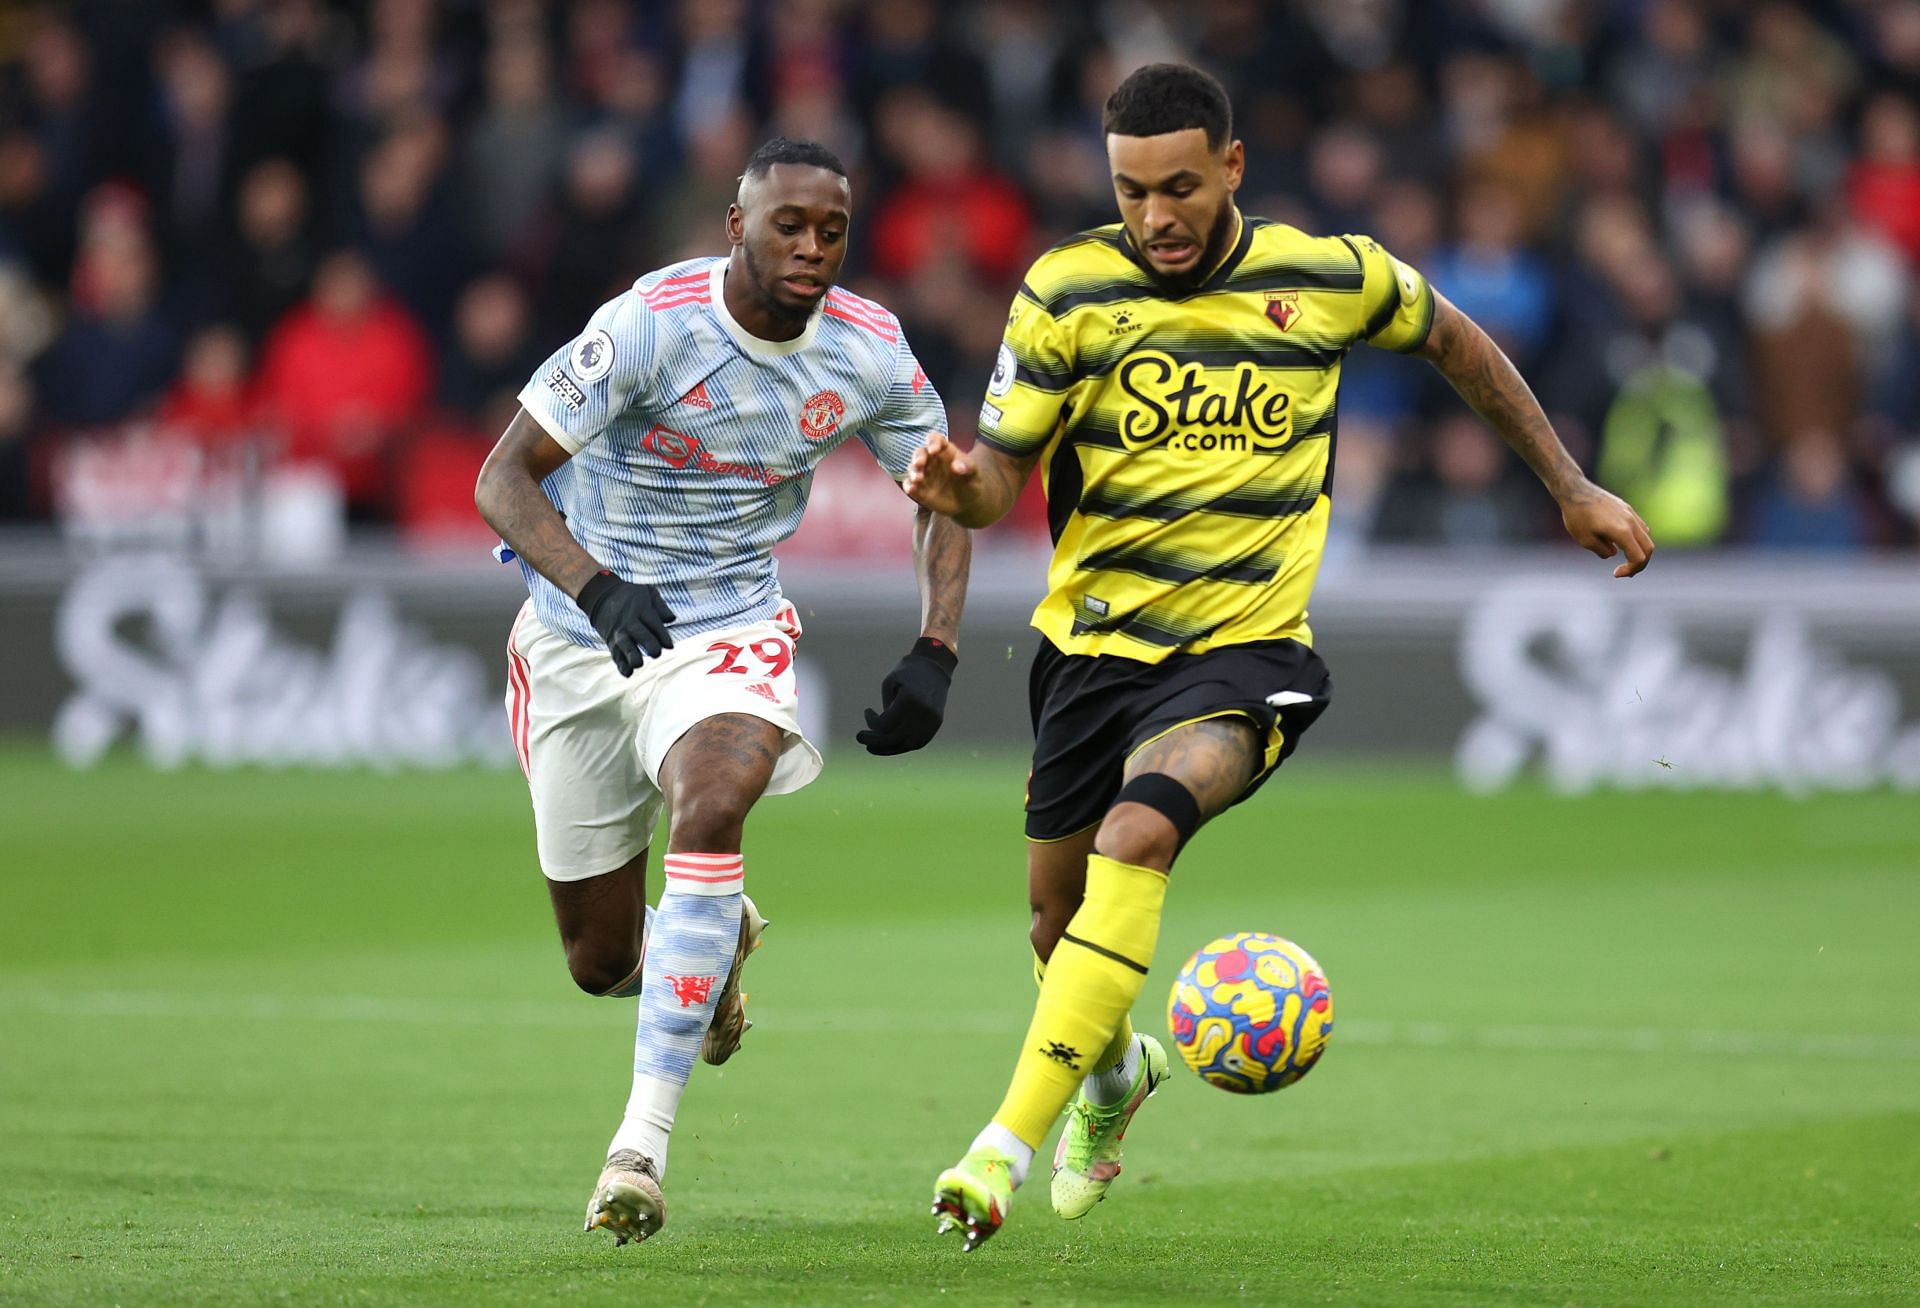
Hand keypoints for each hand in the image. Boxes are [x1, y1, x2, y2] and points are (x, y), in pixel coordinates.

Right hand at [574, 570, 674, 675]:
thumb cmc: (629, 595)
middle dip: (651, 647)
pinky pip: (615, 655)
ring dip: (633, 657)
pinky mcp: (611, 642)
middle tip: (656, 652)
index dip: (663, 636)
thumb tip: (672, 619)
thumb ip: (661, 605)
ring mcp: (619, 633)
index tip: (669, 646)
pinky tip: (629, 673)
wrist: (601, 596)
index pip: (654, 624)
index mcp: (640, 610)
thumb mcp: (647, 591)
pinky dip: (621, 665)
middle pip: (641, 636)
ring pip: (626, 647)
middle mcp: (629, 623)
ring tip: (639, 663)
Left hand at [856, 637, 955, 755]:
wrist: (935, 666)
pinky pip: (918, 742)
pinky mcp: (936, 723)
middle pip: (894, 738)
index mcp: (910, 699)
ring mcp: (931, 720)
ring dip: (887, 748)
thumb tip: (880, 732)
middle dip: (874, 741)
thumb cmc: (908, 671)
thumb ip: (885, 709)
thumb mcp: (889, 683)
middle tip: (860, 737)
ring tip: (872, 746)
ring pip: (906, 744)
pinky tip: (890, 743)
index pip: (885, 724)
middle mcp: (922, 712)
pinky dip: (902, 745)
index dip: (871, 722)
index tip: (867, 710)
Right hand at [902, 434, 977, 517]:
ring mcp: (924, 475)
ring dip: (913, 472)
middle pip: (920, 453)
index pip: (935, 440)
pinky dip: (908, 486)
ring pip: (913, 468)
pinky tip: (912, 489)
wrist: (968, 503)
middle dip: (918, 457)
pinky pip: (910, 485)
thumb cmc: (971, 483)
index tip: (934, 450)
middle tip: (919, 464)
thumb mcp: (975, 474)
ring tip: (918, 479)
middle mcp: (932, 461)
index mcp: (945, 451)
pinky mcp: (919, 490)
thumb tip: (956, 466)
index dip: (933, 442)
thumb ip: (968, 467)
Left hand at [1560, 482, 1654, 577]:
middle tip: (1625, 571)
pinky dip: (1637, 539)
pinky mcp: (1627, 508)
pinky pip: (1640, 527)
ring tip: (1624, 558)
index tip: (1615, 573)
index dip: (1630, 570)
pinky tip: (1621, 542)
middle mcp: (1631, 522)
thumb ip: (1603, 551)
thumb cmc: (1577, 516)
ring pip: (1646, 537)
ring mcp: (1631, 513)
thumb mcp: (1586, 540)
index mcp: (1622, 531)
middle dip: (1640, 564)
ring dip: (1639, 550)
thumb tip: (1614, 553)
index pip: (1639, 557)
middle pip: (1649, 548)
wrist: (1575, 491)